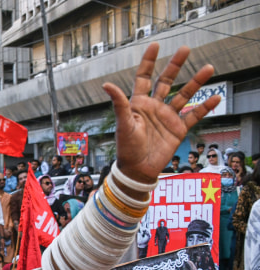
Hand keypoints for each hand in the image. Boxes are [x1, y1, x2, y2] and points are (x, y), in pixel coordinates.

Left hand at [103, 44, 219, 184]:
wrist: (137, 170)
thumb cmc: (126, 148)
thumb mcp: (123, 123)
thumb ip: (119, 103)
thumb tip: (106, 84)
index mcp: (138, 104)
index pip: (143, 77)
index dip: (148, 62)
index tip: (155, 46)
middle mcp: (154, 107)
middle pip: (166, 81)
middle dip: (175, 65)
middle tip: (186, 49)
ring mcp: (167, 118)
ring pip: (184, 95)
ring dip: (196, 82)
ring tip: (209, 68)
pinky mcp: (178, 130)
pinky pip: (194, 116)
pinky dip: (205, 107)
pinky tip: (215, 97)